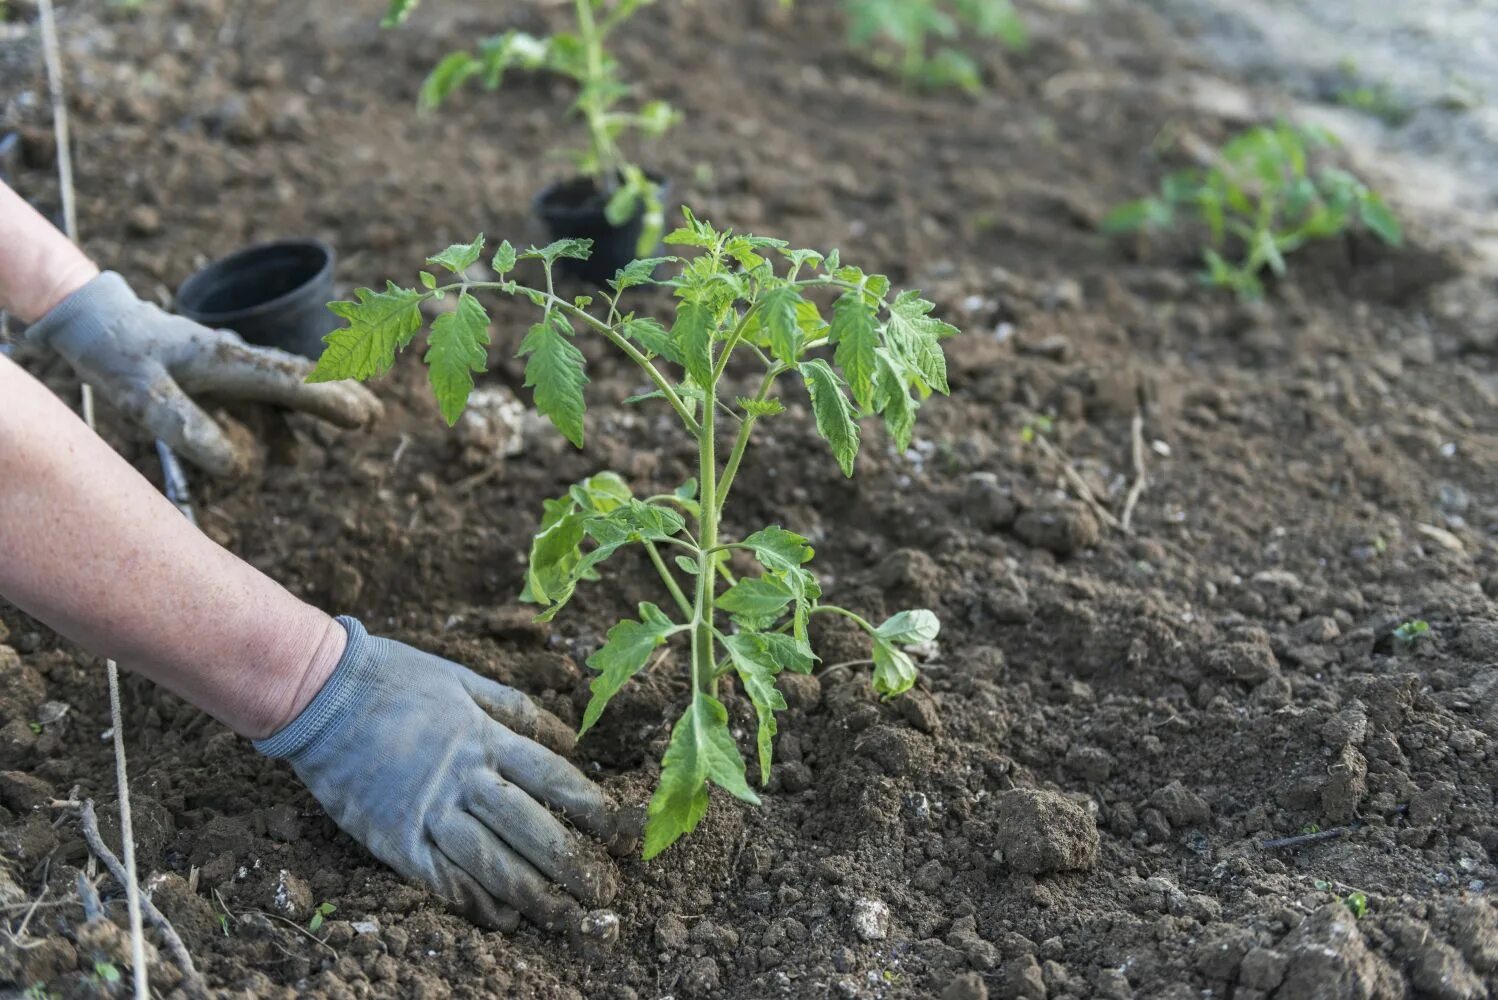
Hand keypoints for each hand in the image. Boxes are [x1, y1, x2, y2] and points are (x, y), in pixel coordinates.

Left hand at [25, 271, 380, 475]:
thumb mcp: (140, 394)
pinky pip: (261, 394)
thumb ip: (186, 427)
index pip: (288, 383)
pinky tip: (289, 446)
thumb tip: (237, 466)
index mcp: (226, 361)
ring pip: (285, 385)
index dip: (328, 400)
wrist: (96, 320)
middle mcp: (237, 359)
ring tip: (359, 419)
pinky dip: (286, 411)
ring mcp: (230, 364)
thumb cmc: (117, 354)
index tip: (361, 416)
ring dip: (319, 403)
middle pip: (300, 377)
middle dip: (341, 392)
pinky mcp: (219, 372)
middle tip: (376, 414)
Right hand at [254, 617, 631, 935]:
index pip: (555, 780)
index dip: (593, 810)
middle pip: (532, 828)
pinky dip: (475, 902)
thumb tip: (569, 739)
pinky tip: (502, 918)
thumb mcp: (465, 680)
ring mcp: (427, 811)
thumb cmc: (396, 679)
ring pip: (492, 861)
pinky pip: (441, 879)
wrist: (320, 694)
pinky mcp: (393, 839)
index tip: (621, 836)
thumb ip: (519, 711)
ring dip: (533, 894)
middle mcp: (464, 777)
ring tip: (564, 916)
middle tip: (604, 895)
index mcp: (486, 736)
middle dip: (573, 865)